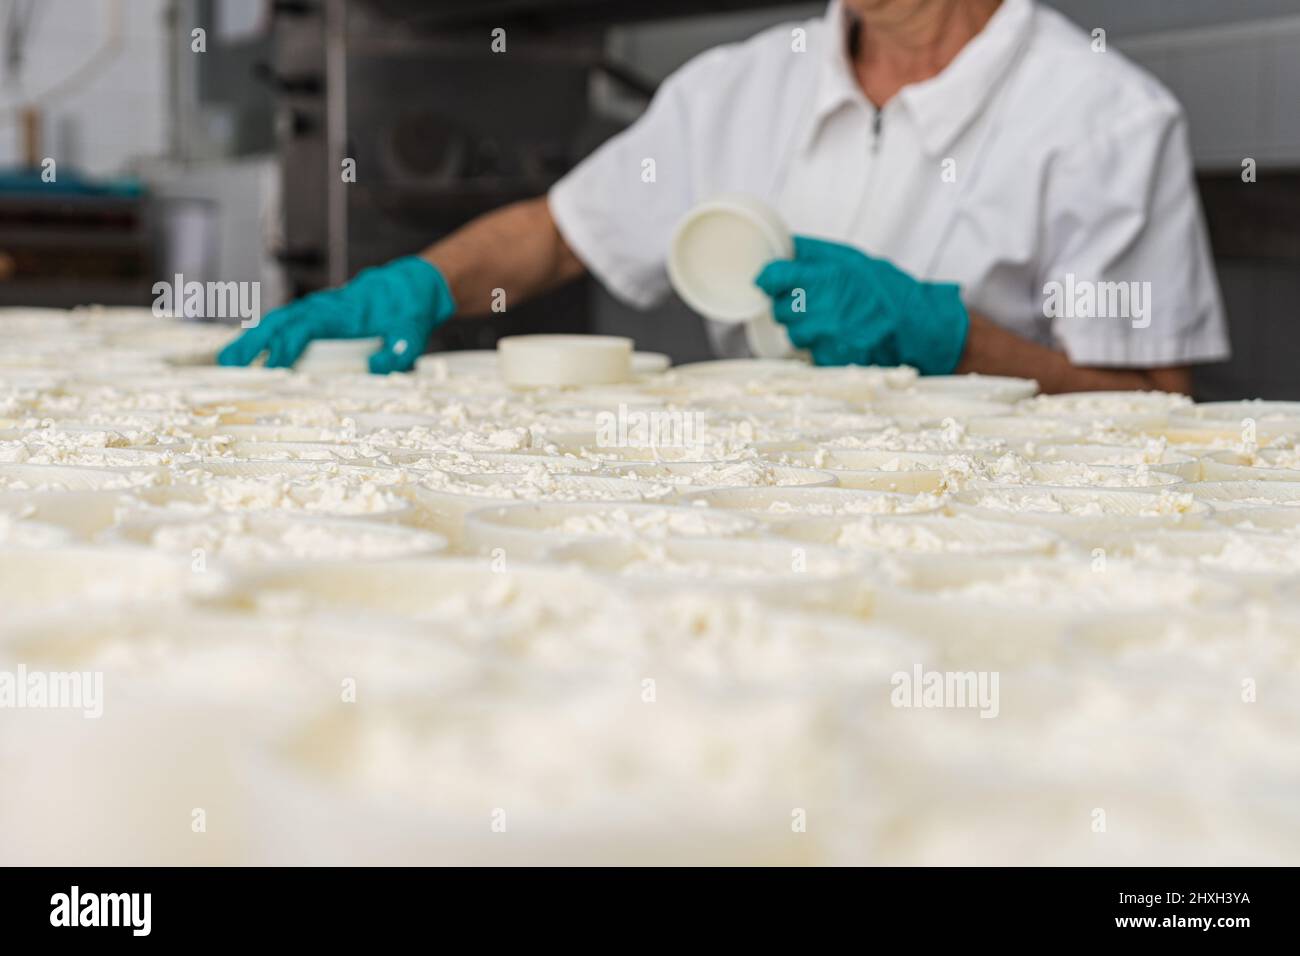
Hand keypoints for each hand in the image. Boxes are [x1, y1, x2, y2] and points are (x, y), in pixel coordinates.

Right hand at [217, 256, 455, 373]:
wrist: (408, 287)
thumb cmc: (408, 313)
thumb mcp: (412, 334)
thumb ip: (398, 352)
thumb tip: (374, 368)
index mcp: (340, 313)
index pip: (305, 329)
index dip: (288, 348)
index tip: (271, 369)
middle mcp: (320, 308)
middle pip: (279, 323)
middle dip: (253, 344)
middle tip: (228, 366)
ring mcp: (314, 311)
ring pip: (275, 323)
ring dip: (250, 341)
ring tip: (225, 363)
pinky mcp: (314, 317)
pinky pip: (282, 326)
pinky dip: (261, 337)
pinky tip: (245, 354)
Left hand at [754, 236, 967, 374]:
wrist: (914, 326)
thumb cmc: (883, 289)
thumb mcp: (849, 258)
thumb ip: (811, 252)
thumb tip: (780, 244)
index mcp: (826, 277)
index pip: (772, 277)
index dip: (768, 278)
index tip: (769, 279)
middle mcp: (823, 308)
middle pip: (779, 309)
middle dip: (787, 304)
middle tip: (809, 301)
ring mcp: (827, 337)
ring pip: (792, 333)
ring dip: (802, 327)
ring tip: (827, 319)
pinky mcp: (831, 360)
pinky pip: (809, 352)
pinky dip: (818, 345)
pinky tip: (837, 336)